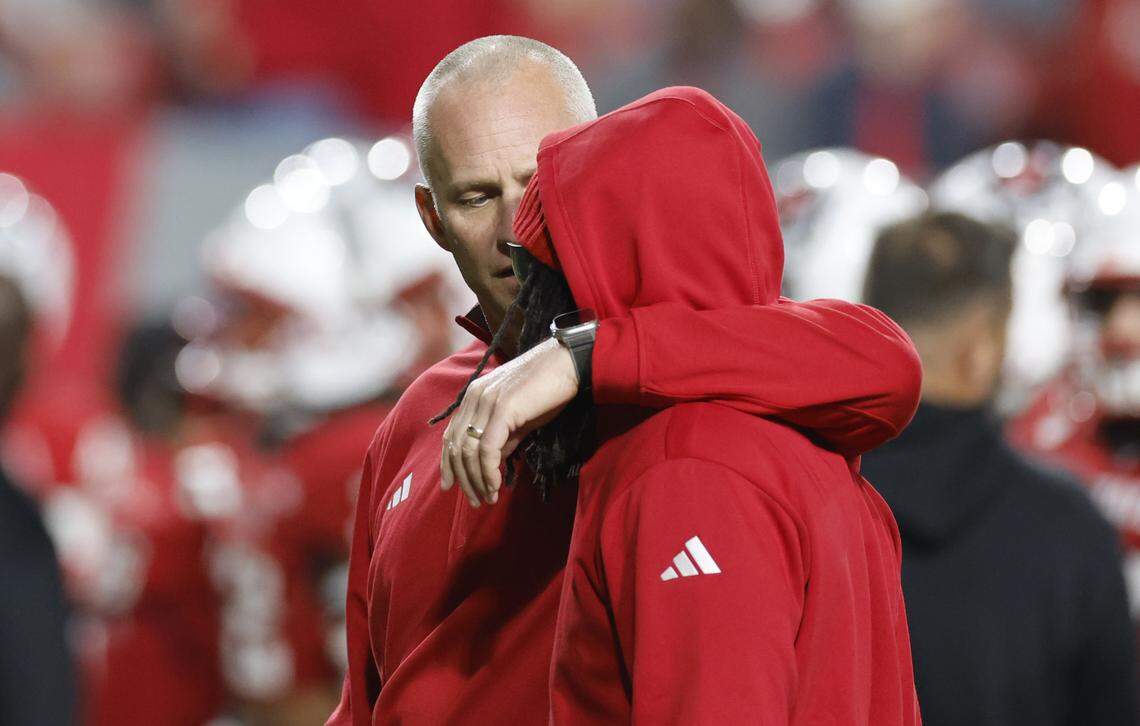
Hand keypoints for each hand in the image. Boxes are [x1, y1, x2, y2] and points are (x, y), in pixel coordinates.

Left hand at [441, 337, 579, 505]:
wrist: (568, 365)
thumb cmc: (547, 390)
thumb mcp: (519, 418)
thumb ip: (502, 438)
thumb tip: (491, 463)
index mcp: (473, 395)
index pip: (451, 436)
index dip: (448, 464)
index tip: (452, 487)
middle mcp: (474, 397)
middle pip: (456, 447)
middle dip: (463, 479)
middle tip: (476, 501)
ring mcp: (486, 402)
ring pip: (469, 451)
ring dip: (477, 480)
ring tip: (489, 498)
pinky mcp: (502, 409)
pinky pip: (488, 449)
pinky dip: (489, 472)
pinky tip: (496, 485)